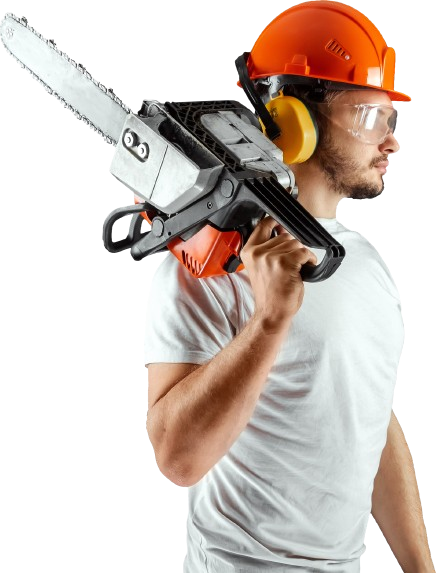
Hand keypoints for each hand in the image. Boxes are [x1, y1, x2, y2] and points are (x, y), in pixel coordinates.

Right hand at [240, 216, 316, 330]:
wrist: (271, 313)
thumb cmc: (269, 293)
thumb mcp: (261, 266)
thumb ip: (268, 248)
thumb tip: (283, 229)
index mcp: (249, 252)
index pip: (263, 225)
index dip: (275, 222)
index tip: (281, 225)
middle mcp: (257, 252)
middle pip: (285, 235)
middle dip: (292, 248)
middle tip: (290, 264)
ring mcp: (270, 257)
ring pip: (296, 244)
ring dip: (301, 255)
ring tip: (296, 269)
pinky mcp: (285, 263)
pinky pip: (304, 253)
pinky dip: (309, 260)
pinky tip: (304, 270)